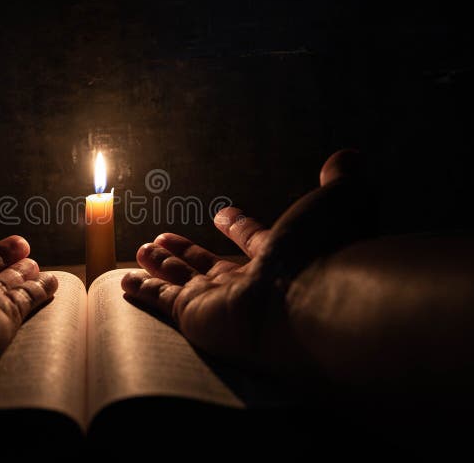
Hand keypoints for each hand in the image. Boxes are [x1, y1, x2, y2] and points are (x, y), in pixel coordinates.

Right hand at [121, 150, 373, 366]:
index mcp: (280, 257)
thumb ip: (342, 178)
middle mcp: (249, 282)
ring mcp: (220, 301)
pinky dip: (143, 291)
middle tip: (166, 236)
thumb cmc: (327, 252)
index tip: (224, 214)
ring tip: (143, 249)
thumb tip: (347, 157)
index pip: (253, 240)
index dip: (238, 226)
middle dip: (188, 251)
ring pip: (182, 282)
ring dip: (162, 265)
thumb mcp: (342, 199)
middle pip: (210, 265)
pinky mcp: (194, 316)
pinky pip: (162, 300)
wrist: (311, 301)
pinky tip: (126, 282)